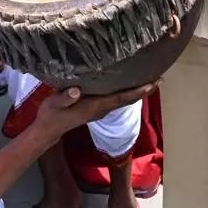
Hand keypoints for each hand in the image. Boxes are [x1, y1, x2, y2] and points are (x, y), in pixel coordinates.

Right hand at [35, 83, 157, 136]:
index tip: (153, 83)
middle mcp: (101, 109)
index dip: (138, 91)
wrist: (47, 130)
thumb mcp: (54, 104)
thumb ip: (64, 98)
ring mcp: (99, 109)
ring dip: (136, 90)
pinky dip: (126, 91)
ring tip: (149, 78)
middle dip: (144, 89)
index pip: (122, 98)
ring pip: (123, 99)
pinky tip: (128, 82)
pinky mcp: (95, 107)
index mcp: (95, 107)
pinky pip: (116, 98)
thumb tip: (76, 90)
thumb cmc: (51, 116)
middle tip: (159, 77)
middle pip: (128, 99)